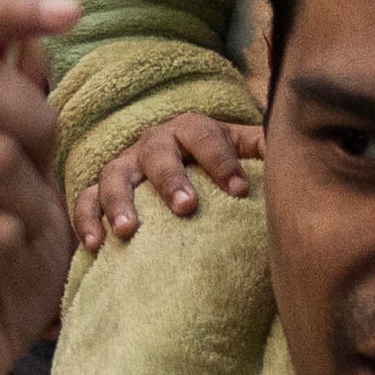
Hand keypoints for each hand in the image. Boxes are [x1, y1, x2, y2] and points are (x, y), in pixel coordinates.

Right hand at [73, 109, 263, 251]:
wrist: (179, 163)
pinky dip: (86, 220)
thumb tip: (290, 149)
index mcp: (191, 128)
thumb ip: (262, 147)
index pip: (204, 135)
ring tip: (129, 232)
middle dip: (170, 179)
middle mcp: (153, 142)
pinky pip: (84, 200)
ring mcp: (124, 165)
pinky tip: (95, 245)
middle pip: (157, 153)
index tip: (238, 191)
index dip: (221, 160)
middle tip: (186, 208)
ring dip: (119, 202)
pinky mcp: (99, 189)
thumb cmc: (217, 163)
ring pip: (113, 175)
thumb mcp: (243, 148)